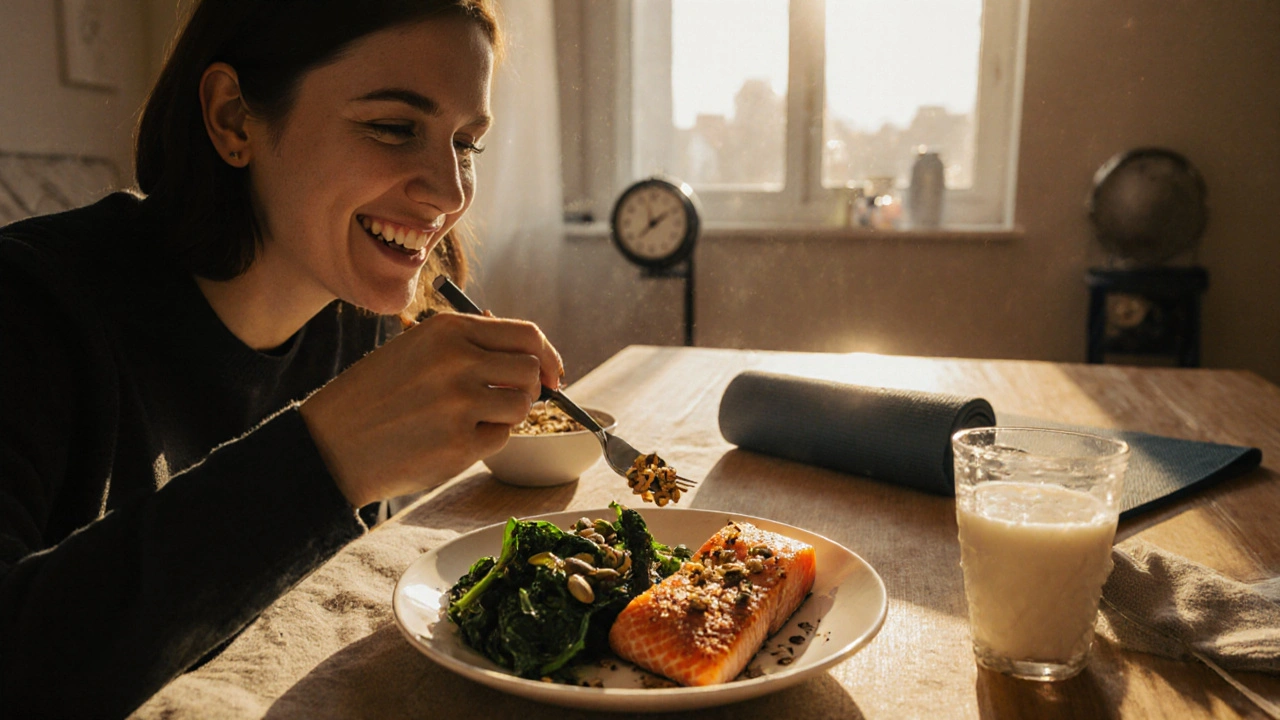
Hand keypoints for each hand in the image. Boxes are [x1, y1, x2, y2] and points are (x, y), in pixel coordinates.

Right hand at [300, 312, 563, 507]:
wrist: (330, 444)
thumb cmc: (376, 395)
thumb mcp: (417, 349)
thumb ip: (470, 346)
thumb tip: (533, 357)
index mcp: (448, 330)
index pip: (527, 335)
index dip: (548, 356)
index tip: (552, 374)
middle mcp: (457, 361)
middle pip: (531, 371)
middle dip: (526, 388)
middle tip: (502, 399)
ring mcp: (460, 404)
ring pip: (521, 406)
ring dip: (505, 415)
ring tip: (468, 418)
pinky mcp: (460, 445)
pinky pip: (500, 438)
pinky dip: (485, 440)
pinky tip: (449, 438)